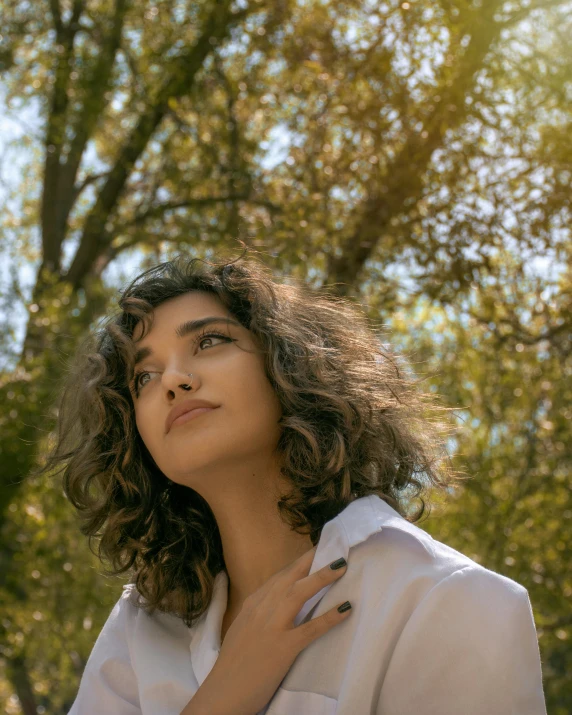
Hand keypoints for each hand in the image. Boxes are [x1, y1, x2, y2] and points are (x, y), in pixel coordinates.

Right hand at [185, 545, 350, 714]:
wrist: (222, 693)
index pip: (279, 576)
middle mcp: (262, 609)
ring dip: (322, 577)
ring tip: (342, 565)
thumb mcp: (243, 629)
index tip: (315, 551)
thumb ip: (260, 614)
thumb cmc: (233, 665)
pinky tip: (346, 608)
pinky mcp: (283, 648)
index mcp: (252, 604)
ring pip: (300, 593)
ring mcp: (272, 627)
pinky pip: (311, 628)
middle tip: (332, 547)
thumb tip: (278, 603)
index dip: (298, 564)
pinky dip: (330, 617)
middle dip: (311, 559)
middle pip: (290, 577)